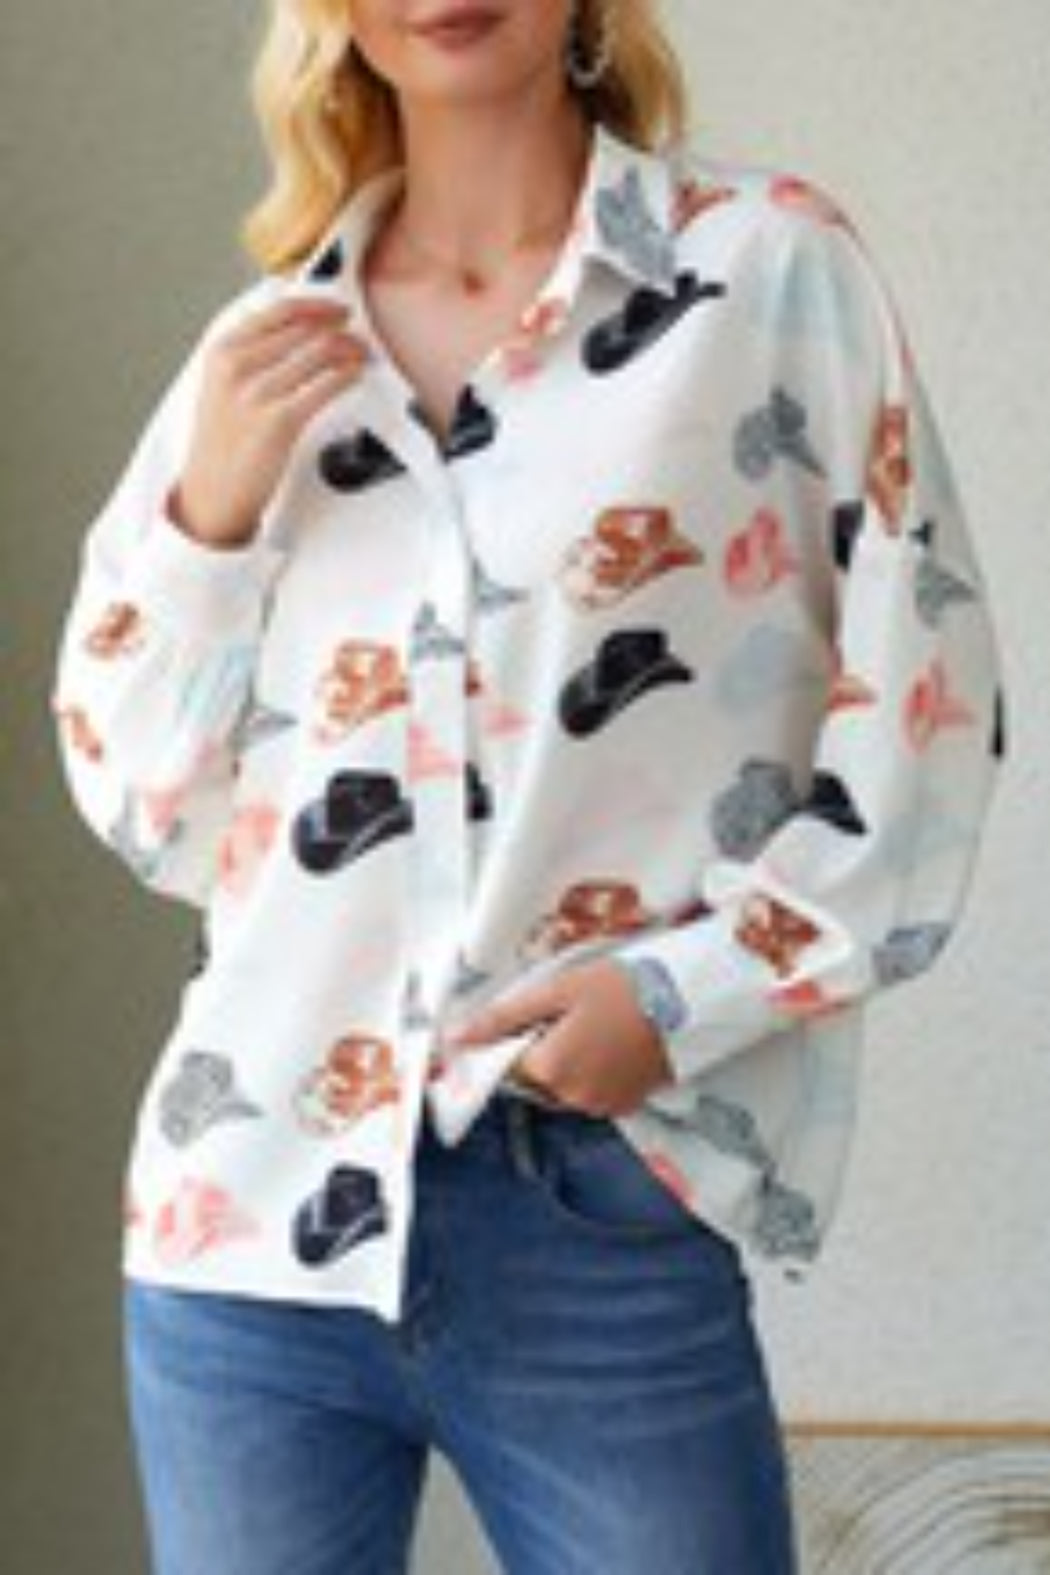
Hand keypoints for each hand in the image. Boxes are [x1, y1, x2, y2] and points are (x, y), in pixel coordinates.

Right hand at [169, 295, 370, 548]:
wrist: (212, 492)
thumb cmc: (223, 443)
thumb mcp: (222, 385)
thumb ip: (251, 355)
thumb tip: (298, 329)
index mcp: (222, 351)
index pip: (278, 310)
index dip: (316, 305)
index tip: (336, 308)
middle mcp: (236, 366)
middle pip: (304, 328)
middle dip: (339, 328)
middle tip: (357, 336)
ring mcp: (257, 393)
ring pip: (320, 352)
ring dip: (350, 350)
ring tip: (361, 355)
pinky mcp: (280, 421)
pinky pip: (326, 386)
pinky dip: (348, 375)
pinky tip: (355, 376)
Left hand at [440, 958, 676, 1117]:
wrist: (688, 999)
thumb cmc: (624, 987)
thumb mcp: (558, 990)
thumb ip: (505, 1017)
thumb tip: (459, 1037)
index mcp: (550, 1068)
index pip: (507, 1065)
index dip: (512, 1039)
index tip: (529, 1018)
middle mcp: (572, 1097)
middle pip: (536, 1077)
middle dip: (542, 1048)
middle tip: (570, 1012)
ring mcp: (601, 1105)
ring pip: (564, 1086)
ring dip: (568, 1061)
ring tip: (595, 1023)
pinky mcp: (626, 1105)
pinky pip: (593, 1092)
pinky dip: (594, 1071)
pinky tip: (612, 1042)